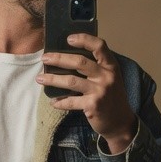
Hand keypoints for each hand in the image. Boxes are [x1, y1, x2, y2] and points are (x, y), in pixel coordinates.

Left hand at [37, 32, 136, 152]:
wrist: (121, 122)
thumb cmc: (112, 97)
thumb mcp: (110, 78)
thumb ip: (97, 67)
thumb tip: (69, 57)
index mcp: (111, 66)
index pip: (99, 46)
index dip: (84, 39)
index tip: (68, 39)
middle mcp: (106, 76)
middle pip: (80, 62)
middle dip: (59, 58)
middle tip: (44, 58)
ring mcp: (99, 91)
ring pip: (71, 81)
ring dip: (53, 79)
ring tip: (40, 78)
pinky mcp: (92, 106)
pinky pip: (71, 101)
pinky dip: (60, 102)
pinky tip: (53, 102)